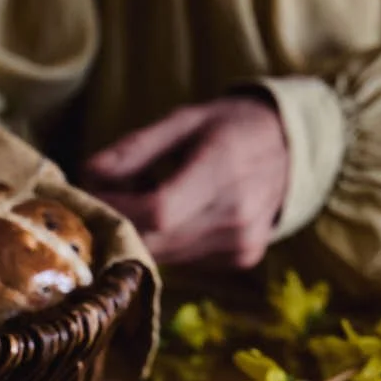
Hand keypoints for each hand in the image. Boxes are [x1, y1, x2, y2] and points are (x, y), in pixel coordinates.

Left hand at [80, 95, 288, 267]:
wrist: (293, 148)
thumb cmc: (230, 127)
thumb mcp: (184, 120)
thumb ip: (135, 148)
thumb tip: (87, 173)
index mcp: (223, 169)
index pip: (157, 210)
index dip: (116, 209)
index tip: (90, 195)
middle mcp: (237, 214)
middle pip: (157, 240)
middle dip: (120, 225)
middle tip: (102, 201)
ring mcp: (242, 243)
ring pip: (167, 256)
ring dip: (142, 236)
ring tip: (138, 204)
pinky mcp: (242, 258)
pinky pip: (186, 261)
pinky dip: (168, 243)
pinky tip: (172, 219)